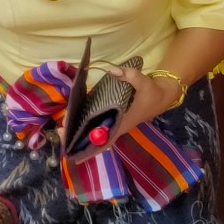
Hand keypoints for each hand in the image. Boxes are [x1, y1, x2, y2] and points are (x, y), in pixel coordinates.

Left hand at [66, 65, 180, 164]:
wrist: (162, 94)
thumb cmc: (152, 92)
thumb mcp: (145, 82)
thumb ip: (131, 76)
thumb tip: (113, 70)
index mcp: (122, 123)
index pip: (105, 140)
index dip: (91, 148)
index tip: (75, 153)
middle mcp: (116, 126)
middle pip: (94, 137)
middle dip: (78, 137)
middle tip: (60, 131)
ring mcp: (113, 122)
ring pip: (94, 131)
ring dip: (79, 129)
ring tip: (62, 126)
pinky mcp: (112, 116)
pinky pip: (96, 123)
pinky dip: (84, 122)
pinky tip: (73, 118)